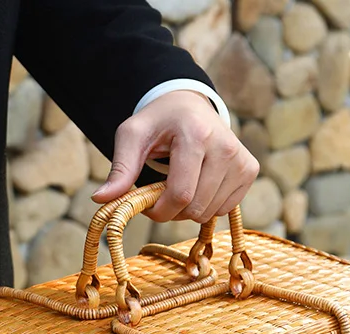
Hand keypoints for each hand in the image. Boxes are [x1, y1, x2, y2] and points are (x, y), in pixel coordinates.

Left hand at [91, 90, 258, 223]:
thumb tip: (100, 198)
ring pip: (210, 212)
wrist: (190, 105)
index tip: (147, 204)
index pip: (181, 194)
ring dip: (189, 209)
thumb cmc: (158, 122)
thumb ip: (120, 169)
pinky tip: (199, 184)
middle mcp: (226, 146)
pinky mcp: (249, 170)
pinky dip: (207, 205)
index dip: (160, 210)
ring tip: (180, 185)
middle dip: (173, 210)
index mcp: (196, 135)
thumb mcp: (133, 136)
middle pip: (196, 208)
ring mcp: (242, 160)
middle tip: (162, 193)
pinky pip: (225, 209)